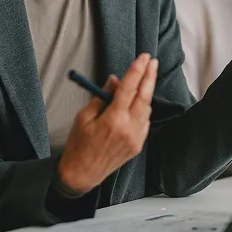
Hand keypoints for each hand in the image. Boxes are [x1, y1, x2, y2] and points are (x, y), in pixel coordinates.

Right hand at [58, 53, 158, 193]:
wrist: (82, 174)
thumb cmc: (79, 145)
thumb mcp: (83, 117)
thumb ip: (102, 97)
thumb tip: (115, 81)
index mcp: (113, 119)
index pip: (129, 88)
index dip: (137, 70)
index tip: (143, 58)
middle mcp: (129, 128)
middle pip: (144, 96)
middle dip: (150, 76)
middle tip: (152, 62)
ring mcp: (136, 138)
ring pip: (146, 109)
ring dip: (145, 93)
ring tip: (142, 80)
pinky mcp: (138, 145)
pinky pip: (145, 122)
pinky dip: (142, 109)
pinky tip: (136, 104)